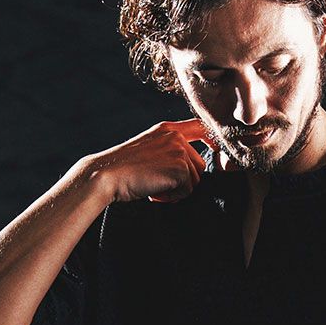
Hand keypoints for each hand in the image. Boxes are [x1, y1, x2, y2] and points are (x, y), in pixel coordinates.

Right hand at [82, 118, 212, 205]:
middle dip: (184, 181)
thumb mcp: (148, 150)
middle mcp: (175, 137)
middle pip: (199, 165)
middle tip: (158, 185)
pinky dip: (172, 197)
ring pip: (195, 180)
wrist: (108, 174)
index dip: (212, 139)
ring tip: (155, 187)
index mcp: (167, 129)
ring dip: (178, 191)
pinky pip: (187, 191)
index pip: (199, 127)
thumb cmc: (124, 169)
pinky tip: (155, 192)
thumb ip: (168, 151)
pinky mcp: (180, 168)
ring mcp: (179, 151)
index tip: (217, 150)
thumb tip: (189, 170)